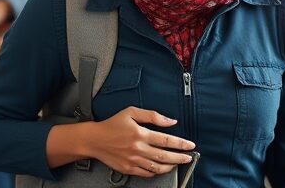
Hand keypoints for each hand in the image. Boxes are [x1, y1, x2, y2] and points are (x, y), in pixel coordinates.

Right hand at [80, 107, 194, 177]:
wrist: (94, 140)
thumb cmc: (112, 125)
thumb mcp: (131, 112)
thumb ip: (152, 116)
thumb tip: (170, 121)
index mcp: (140, 134)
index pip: (166, 140)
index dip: (181, 143)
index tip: (190, 145)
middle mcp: (138, 149)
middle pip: (165, 156)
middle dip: (180, 157)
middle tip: (188, 157)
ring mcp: (133, 160)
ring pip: (157, 168)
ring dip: (170, 166)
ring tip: (176, 163)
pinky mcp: (128, 169)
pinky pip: (147, 173)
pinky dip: (156, 172)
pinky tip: (161, 168)